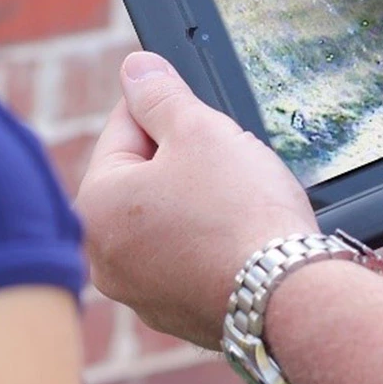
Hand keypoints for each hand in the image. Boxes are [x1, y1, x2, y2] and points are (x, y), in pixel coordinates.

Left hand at [75, 51, 318, 348]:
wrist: (287, 296)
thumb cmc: (240, 212)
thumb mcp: (199, 130)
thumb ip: (160, 94)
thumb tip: (135, 68)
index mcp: (95, 205)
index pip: (124, 127)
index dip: (168, 108)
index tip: (200, 112)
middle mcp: (103, 256)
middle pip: (142, 176)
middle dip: (183, 159)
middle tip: (226, 159)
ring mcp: (138, 292)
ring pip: (166, 218)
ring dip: (196, 200)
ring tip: (237, 199)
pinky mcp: (175, 314)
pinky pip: (187, 258)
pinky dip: (209, 242)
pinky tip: (240, 236)